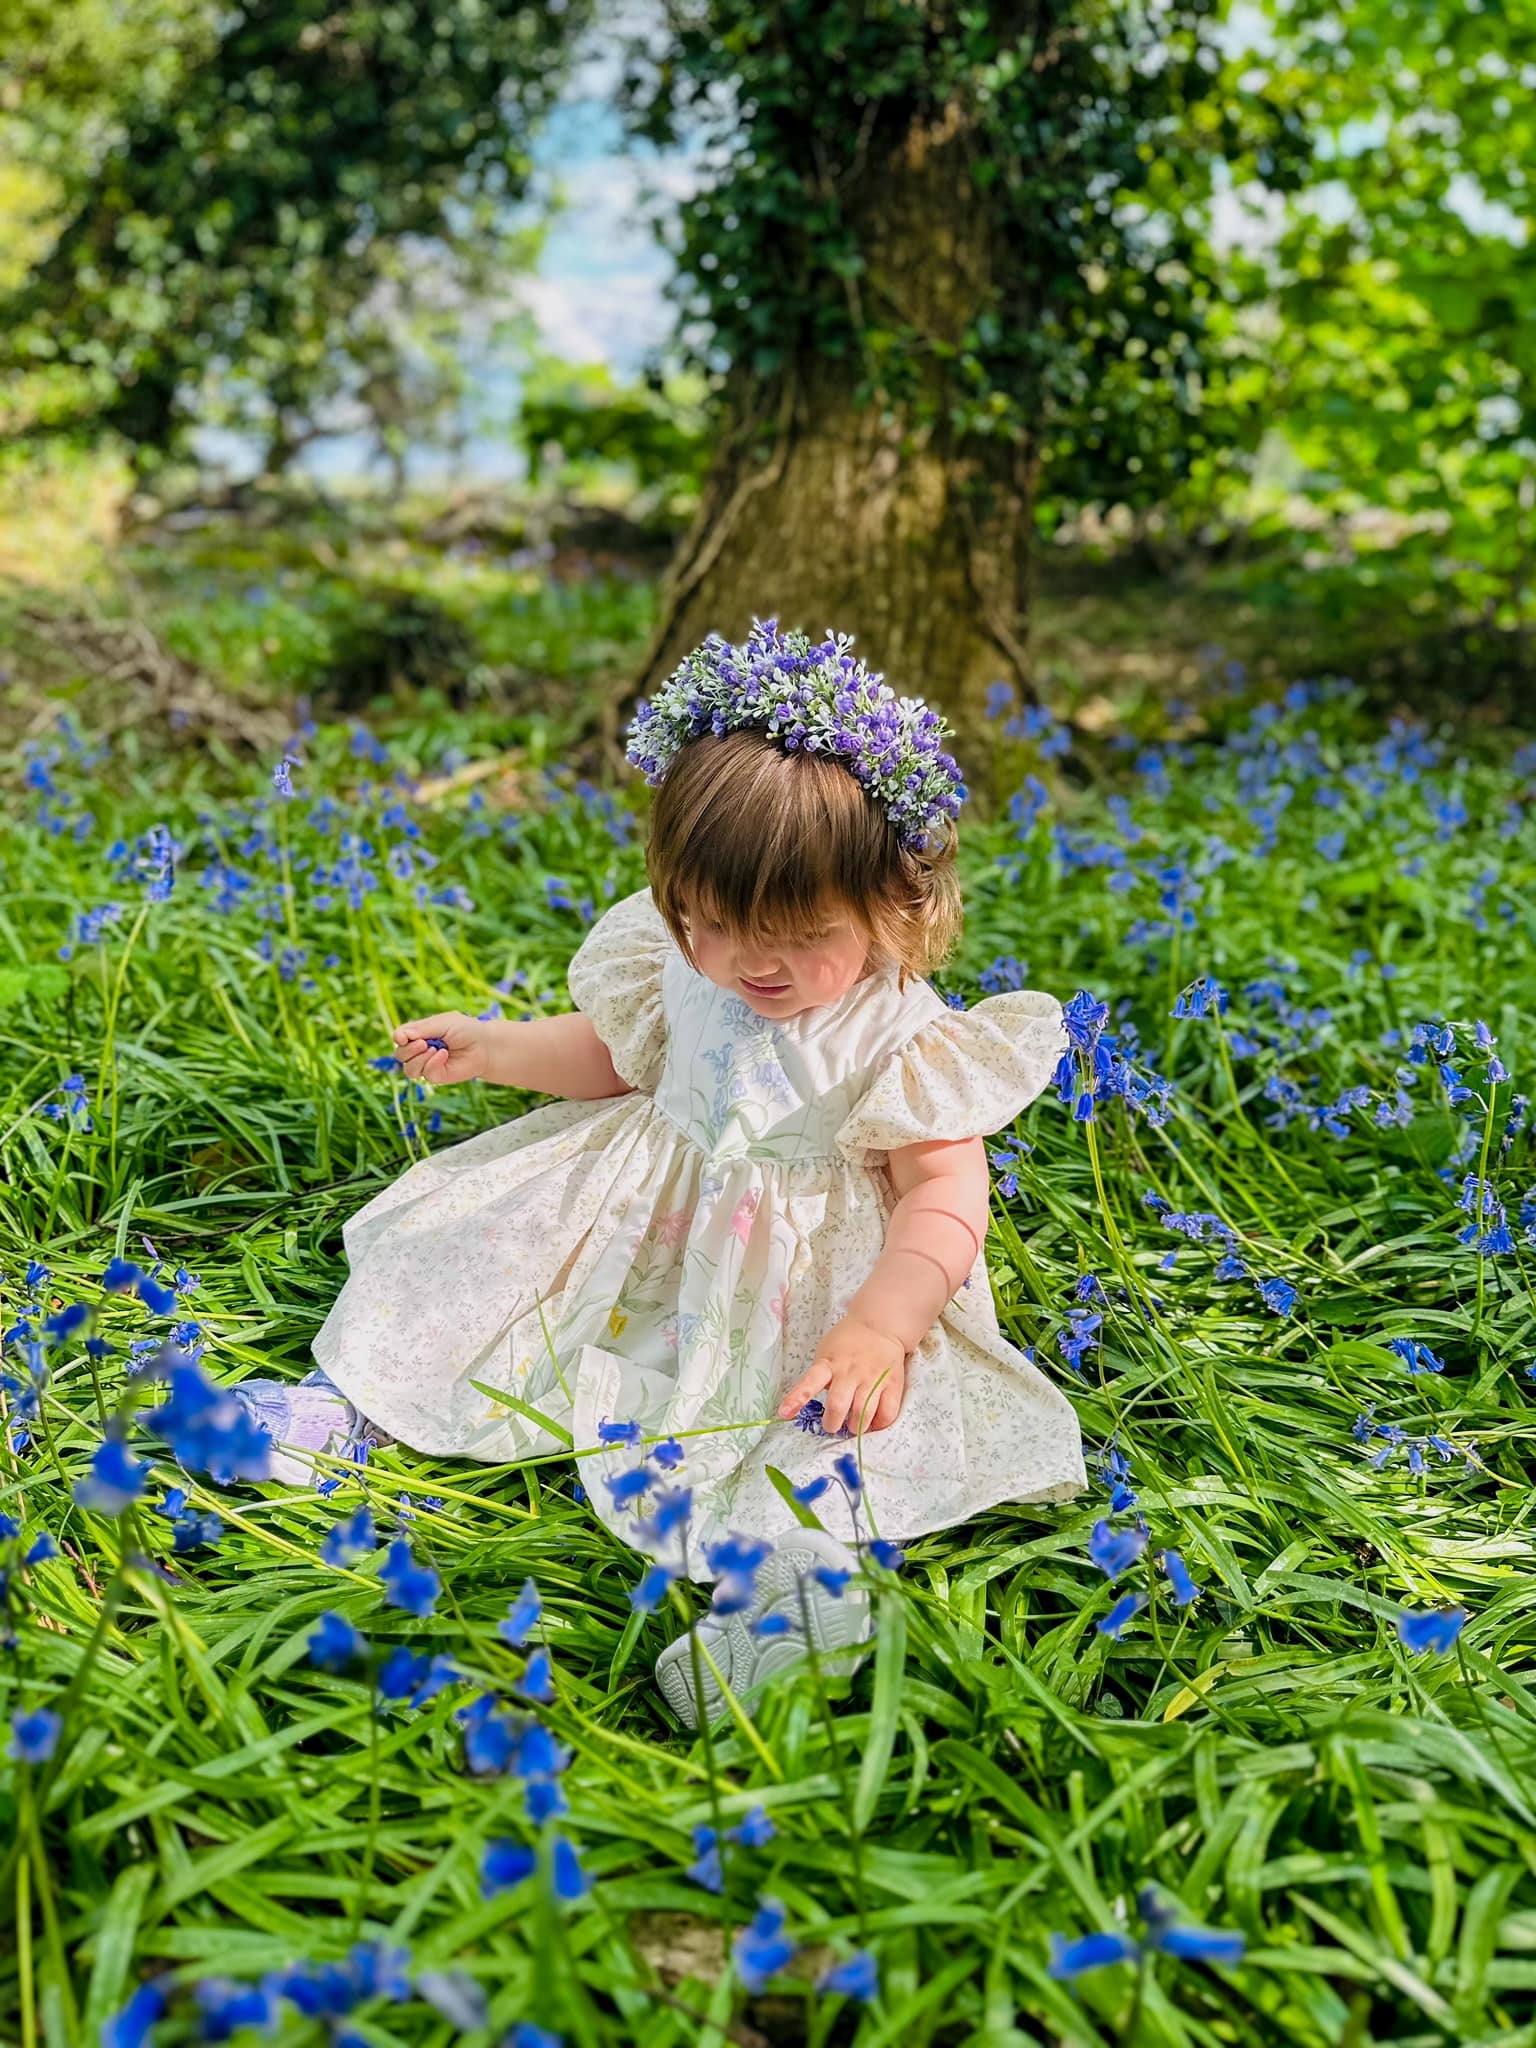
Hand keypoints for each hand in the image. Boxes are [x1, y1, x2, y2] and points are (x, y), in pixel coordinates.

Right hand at [392, 1010, 486, 1084]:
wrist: (485, 1046)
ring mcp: (427, 1064)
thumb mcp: (442, 1023)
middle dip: (409, 1049)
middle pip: (400, 1054)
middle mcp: (420, 1050)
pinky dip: (432, 1064)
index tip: (403, 1037)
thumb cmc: (465, 1030)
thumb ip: (420, 1029)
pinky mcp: (437, 1076)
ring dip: (418, 1059)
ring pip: (408, 1069)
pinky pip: (425, 1074)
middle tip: (424, 1043)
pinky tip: (443, 1055)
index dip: (398, 1037)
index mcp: (419, 1034)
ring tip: (433, 1049)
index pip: (399, 1037)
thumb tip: (397, 1036)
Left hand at [778, 1316, 907, 1434]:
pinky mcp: (892, 1384)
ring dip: (855, 1427)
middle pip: (838, 1404)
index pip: (811, 1381)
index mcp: (829, 1363)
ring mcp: (873, 1378)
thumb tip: (816, 1406)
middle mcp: (850, 1371)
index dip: (797, 1398)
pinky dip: (878, 1424)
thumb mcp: (827, 1352)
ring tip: (851, 1426)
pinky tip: (873, 1422)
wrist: (880, 1325)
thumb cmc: (848, 1342)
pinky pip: (887, 1413)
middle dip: (832, 1423)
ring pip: (863, 1413)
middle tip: (831, 1425)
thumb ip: (822, 1376)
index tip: (784, 1413)